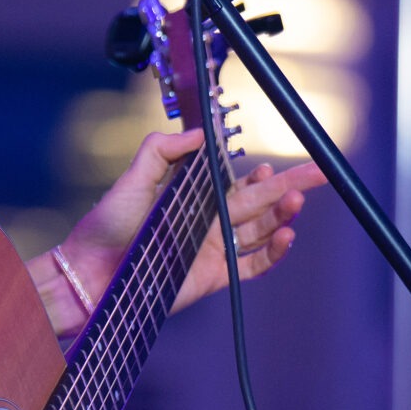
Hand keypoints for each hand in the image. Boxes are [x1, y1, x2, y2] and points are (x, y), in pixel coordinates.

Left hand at [39, 132, 324, 330]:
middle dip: (289, 186)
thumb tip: (200, 132)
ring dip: (282, 216)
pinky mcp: (214, 276)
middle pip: (259, 202)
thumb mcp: (133, 178)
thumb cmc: (106, 226)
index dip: (260, 176)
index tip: (272, 166)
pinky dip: (273, 252)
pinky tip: (287, 234)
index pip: (237, 184)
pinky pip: (252, 265)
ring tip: (298, 201)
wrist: (90, 271)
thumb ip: (163, 150)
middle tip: (319, 173)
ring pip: (260, 231)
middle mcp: (208, 223)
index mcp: (193, 198)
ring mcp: (213, 250)